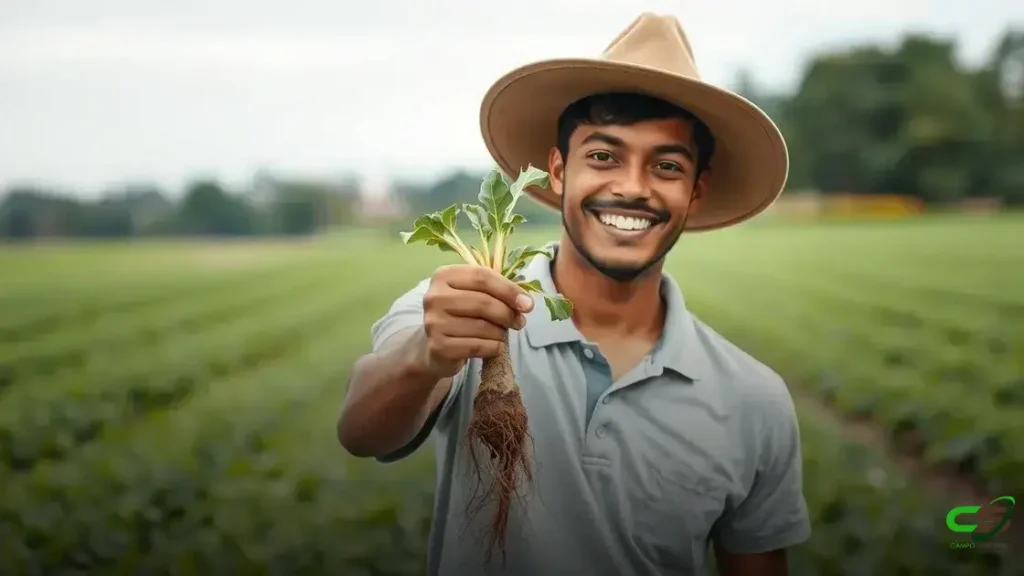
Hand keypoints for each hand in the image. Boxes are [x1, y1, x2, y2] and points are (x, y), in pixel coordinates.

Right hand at [420, 265, 535, 377]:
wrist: (436, 347)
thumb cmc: (461, 315)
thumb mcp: (474, 295)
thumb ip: (498, 292)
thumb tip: (526, 303)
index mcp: (443, 275)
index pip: (482, 276)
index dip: (509, 290)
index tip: (528, 304)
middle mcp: (434, 297)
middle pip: (483, 302)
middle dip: (508, 314)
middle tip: (520, 322)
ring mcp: (434, 323)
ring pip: (482, 327)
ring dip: (500, 333)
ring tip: (502, 334)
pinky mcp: (438, 346)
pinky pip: (477, 346)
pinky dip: (493, 348)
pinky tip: (494, 347)